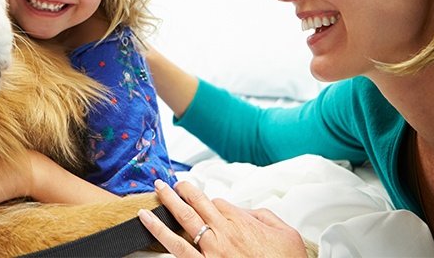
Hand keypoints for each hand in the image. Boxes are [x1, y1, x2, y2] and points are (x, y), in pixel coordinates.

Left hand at [138, 179, 307, 256]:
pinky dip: (160, 233)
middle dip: (181, 190)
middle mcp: (223, 233)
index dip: (211, 201)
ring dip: (167, 202)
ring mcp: (211, 250)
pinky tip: (148, 222)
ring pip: (183, 219)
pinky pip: (177, 249)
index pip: (217, 202)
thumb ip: (264, 217)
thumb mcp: (286, 233)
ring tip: (157, 190)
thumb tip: (249, 212)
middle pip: (196, 203)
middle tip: (169, 183)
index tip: (208, 204)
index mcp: (241, 222)